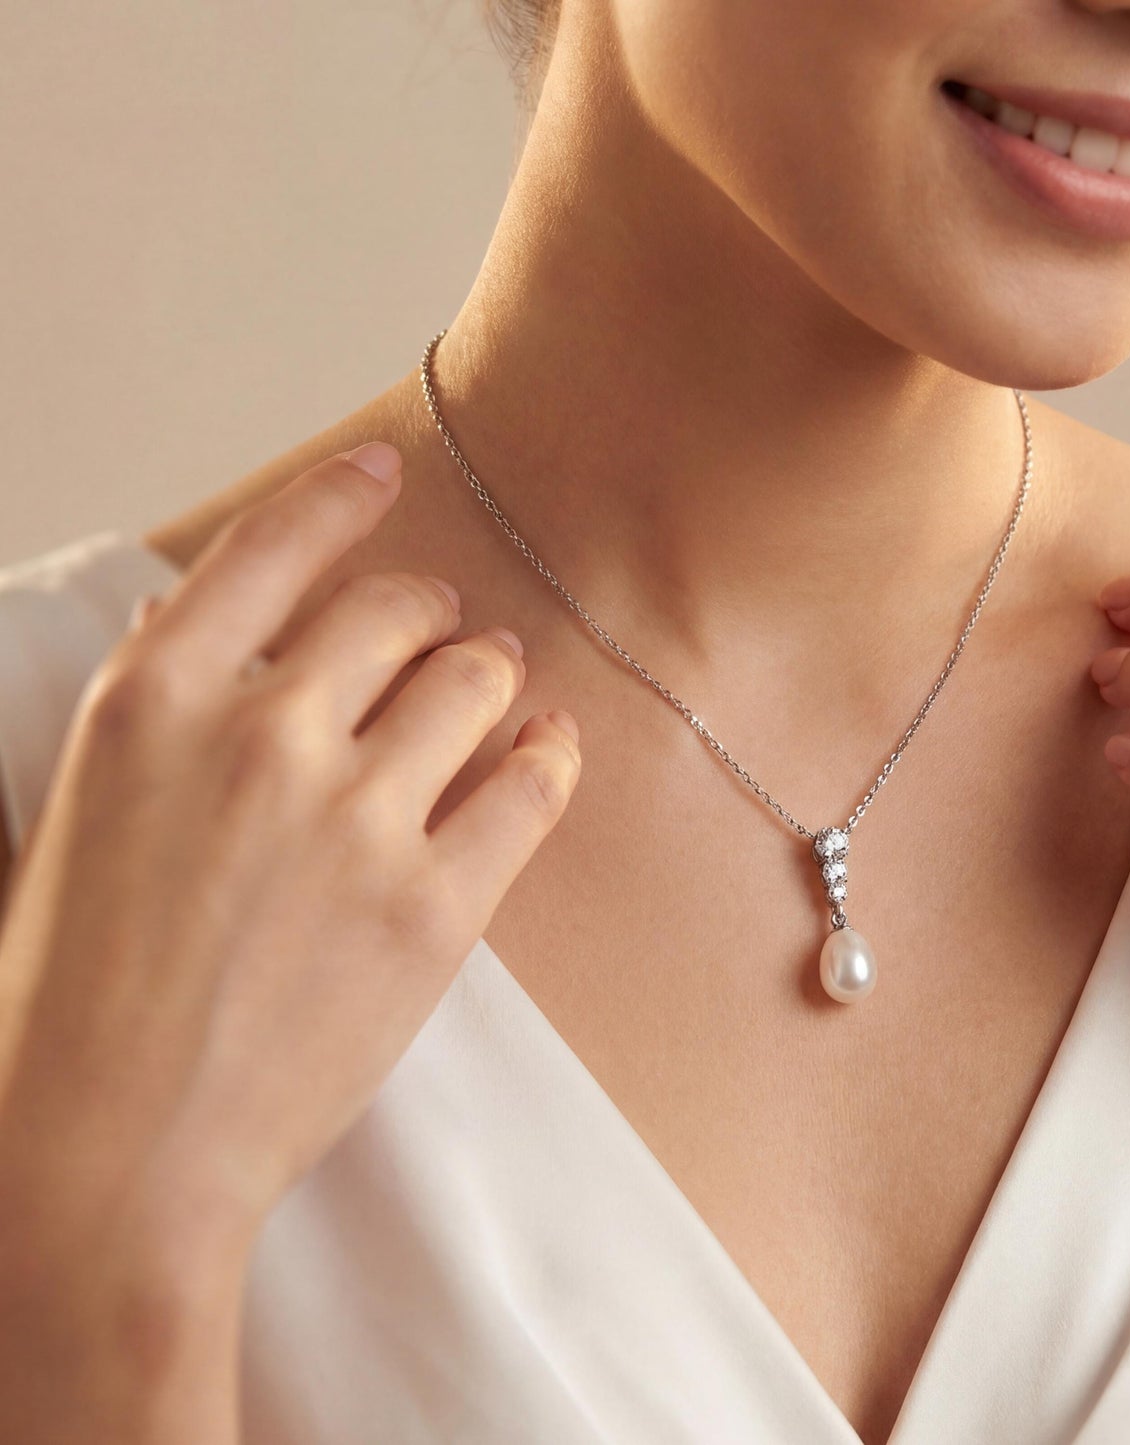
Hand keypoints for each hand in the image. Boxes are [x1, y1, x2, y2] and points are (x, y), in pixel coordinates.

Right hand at [0, 442, 581, 1437]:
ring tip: (498, 684)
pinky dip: (551, 752)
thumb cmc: (69, 997)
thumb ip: (156, 702)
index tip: (385, 469)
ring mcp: (358, 817)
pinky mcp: (436, 903)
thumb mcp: (79, 810)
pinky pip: (533, 785)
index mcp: (158, 700)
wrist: (110, 1158)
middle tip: (446, 630)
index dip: (341, 495)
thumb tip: (205, 619)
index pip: (274, 547)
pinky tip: (551, 743)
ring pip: (477, 682)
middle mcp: (264, 733)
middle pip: (400, 611)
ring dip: (493, 674)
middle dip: (432, 613)